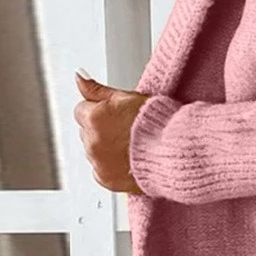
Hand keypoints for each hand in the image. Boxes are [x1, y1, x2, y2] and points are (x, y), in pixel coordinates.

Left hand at [73, 70, 149, 193]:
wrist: (176, 150)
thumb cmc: (157, 123)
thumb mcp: (127, 97)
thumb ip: (97, 89)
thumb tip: (79, 76)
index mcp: (94, 118)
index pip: (81, 110)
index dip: (100, 111)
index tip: (116, 115)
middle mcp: (92, 141)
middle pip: (86, 131)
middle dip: (101, 130)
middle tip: (126, 130)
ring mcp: (98, 162)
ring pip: (92, 151)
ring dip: (105, 148)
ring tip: (130, 146)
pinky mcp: (106, 179)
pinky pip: (100, 170)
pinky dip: (110, 166)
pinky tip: (128, 159)